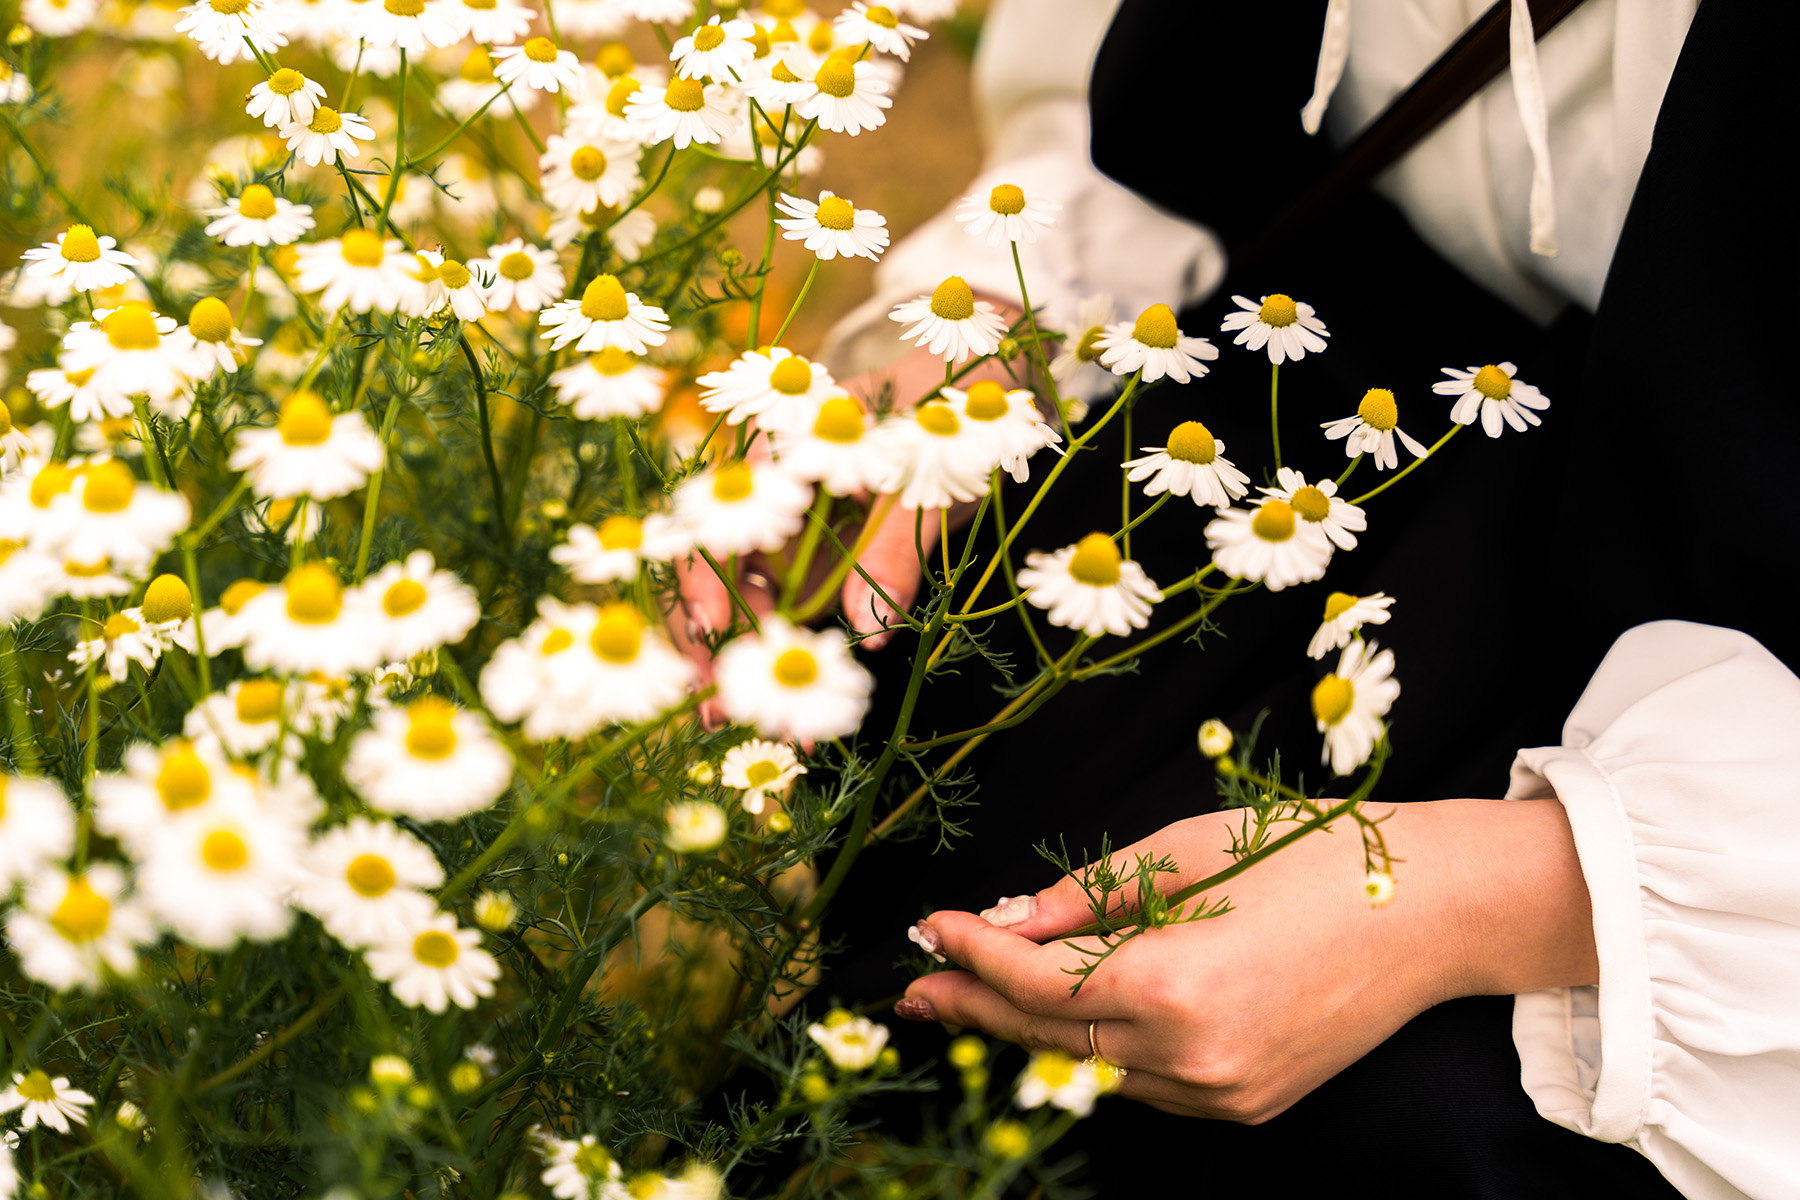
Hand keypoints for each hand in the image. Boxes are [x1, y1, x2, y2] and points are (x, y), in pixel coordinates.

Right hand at [670, 342, 1023, 691]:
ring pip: (750, 605)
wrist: (982, 398)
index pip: (719, 514)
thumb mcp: (929, 482)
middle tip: (720, 709)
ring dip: (750, 666)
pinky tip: (797, 714)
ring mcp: (794, 536)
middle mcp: (773, 498)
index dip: (706, 571)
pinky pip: (794, 617)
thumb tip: (871, 630)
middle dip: (716, 643)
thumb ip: (895, 548)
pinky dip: (791, 664)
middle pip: (718, 573)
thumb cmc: (949, 421)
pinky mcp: (820, 567)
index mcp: (782, 453)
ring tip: (758, 729)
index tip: (714, 626)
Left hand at [896, 799, 1597, 1122]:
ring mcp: (1223, 1091)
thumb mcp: (1192, 849)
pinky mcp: (1246, 1102)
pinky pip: (1142, 1080)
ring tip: (973, 994)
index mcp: (1177, 983)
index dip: (971, 954)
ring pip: (1091, 1067)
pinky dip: (1096, 1047)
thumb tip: (1011, 917)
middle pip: (1050, 1038)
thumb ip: (1091, 893)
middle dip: (977, 1006)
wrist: (1434, 911)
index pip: (1037, 983)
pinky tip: (1067, 1015)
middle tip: (915, 984)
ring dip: (1030, 1030)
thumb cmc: (1316, 857)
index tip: (928, 928)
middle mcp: (1194, 1056)